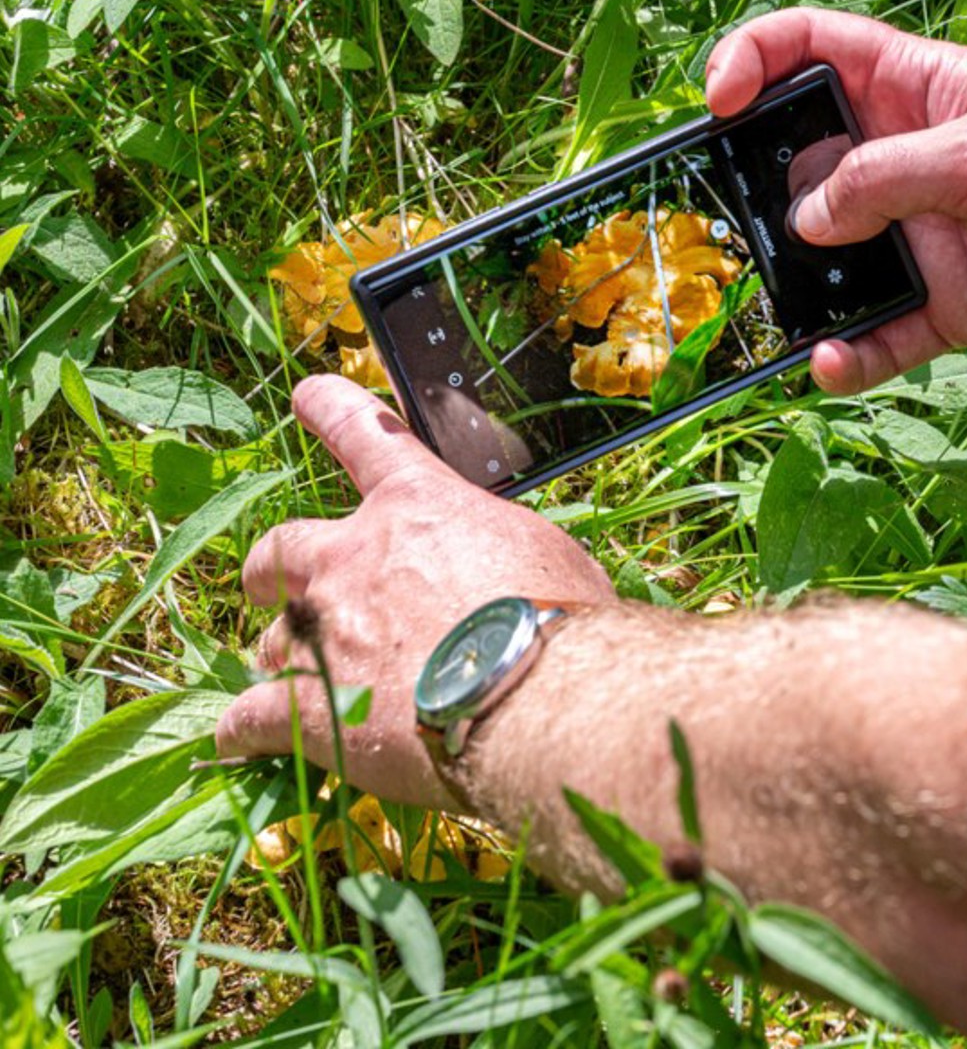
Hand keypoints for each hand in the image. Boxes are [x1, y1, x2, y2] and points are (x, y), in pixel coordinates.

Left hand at [215, 376, 615, 807]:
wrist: (536, 697)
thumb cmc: (559, 616)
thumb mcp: (538, 551)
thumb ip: (492, 551)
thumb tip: (495, 574)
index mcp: (418, 506)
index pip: (364, 433)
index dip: (331, 409)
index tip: (307, 394)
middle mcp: (355, 557)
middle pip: (282, 548)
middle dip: (272, 567)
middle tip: (267, 584)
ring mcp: (324, 632)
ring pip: (272, 639)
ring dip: (281, 655)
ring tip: (290, 680)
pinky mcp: (310, 708)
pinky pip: (251, 720)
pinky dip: (243, 730)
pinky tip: (237, 742)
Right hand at [707, 8, 966, 392]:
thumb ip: (886, 179)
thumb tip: (805, 221)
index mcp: (908, 90)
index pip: (809, 52)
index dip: (753, 61)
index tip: (718, 102)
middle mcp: (899, 160)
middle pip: (799, 167)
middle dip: (763, 194)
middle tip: (744, 226)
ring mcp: (916, 233)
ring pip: (829, 260)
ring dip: (799, 285)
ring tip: (783, 308)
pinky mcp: (942, 301)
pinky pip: (877, 333)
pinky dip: (847, 352)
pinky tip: (829, 362)